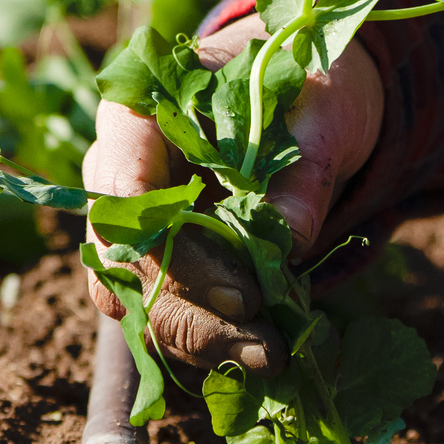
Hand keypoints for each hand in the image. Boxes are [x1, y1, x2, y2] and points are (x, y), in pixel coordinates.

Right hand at [82, 13, 383, 374]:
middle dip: (194, 311)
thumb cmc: (307, 85)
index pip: (122, 188)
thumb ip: (302, 170)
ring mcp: (135, 220)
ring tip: (270, 358)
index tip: (240, 294)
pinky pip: (162, 308)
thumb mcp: (323, 109)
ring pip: (137, 296)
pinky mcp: (162, 258)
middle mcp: (120, 169)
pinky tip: (258, 354)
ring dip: (199, 337)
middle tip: (264, 344)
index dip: (173, 250)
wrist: (310, 97)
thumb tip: (287, 240)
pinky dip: (206, 336)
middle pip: (127, 258)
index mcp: (141, 111)